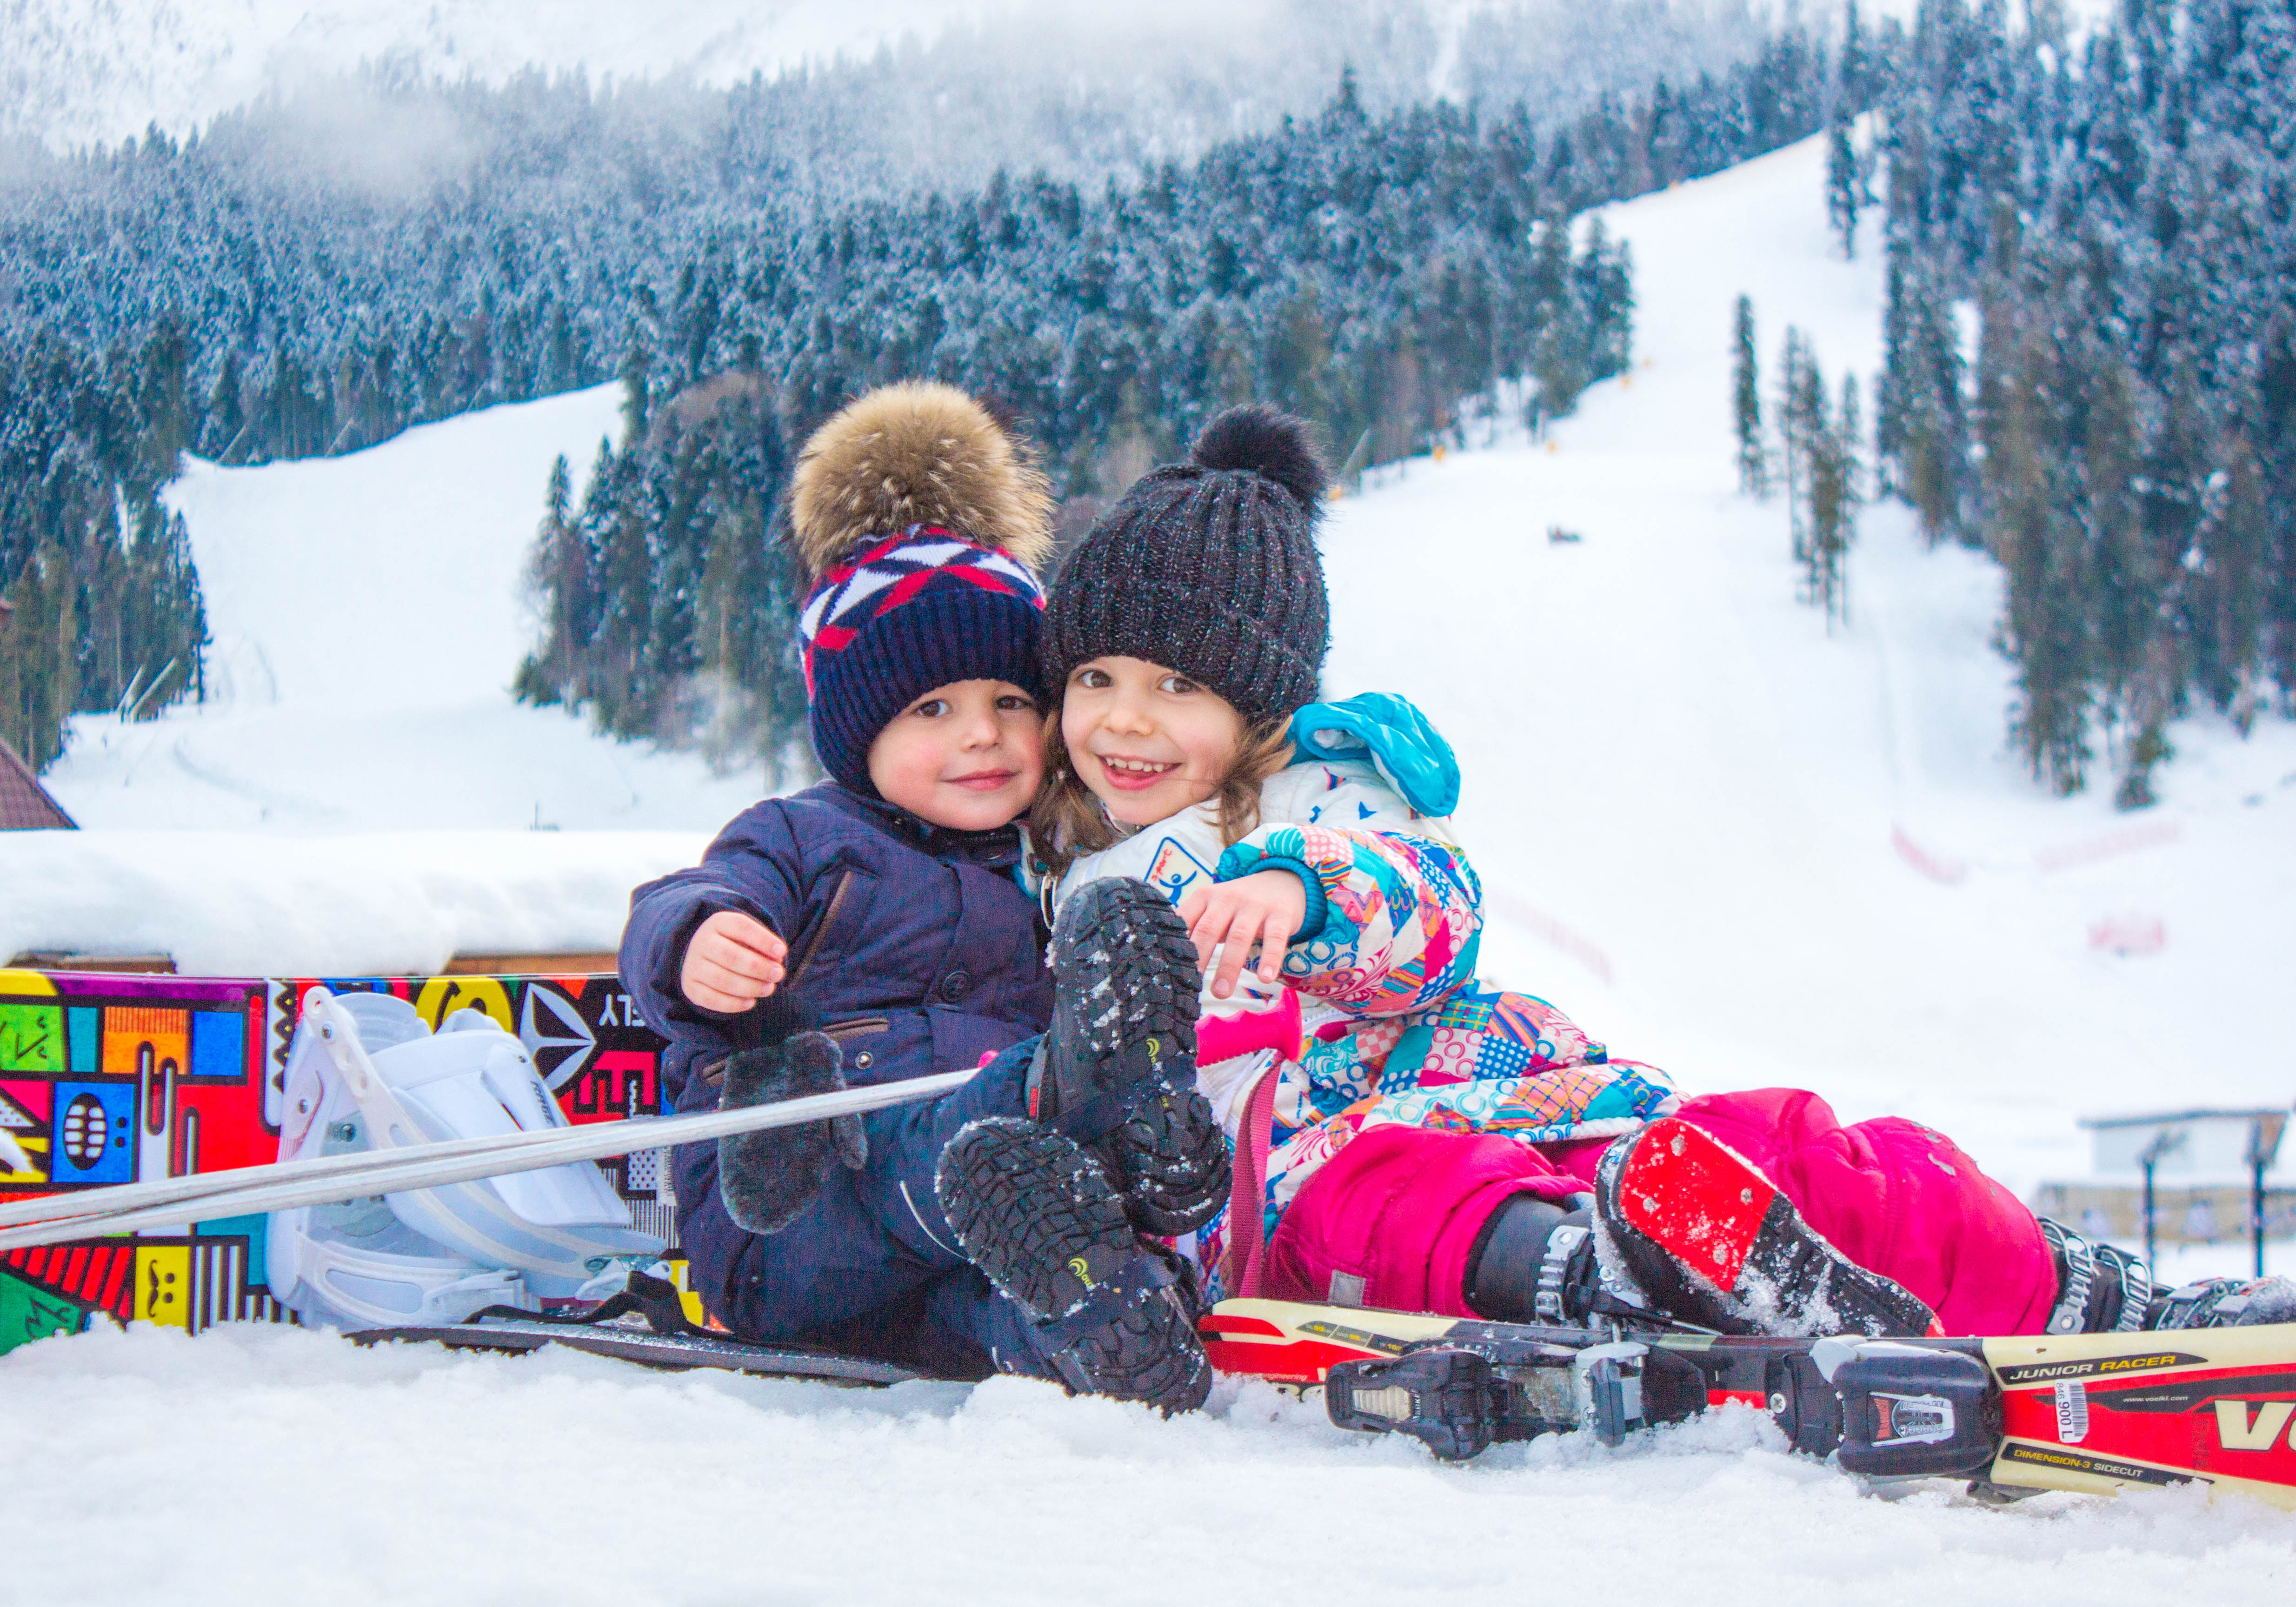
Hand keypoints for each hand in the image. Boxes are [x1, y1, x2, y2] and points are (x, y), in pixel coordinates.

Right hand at [680, 910, 787, 1012]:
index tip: (781, 952)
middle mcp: (701, 942)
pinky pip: (711, 999)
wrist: (704, 955)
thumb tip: (776, 959)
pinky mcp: (690, 987)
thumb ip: (763, 945)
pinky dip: (734, 1004)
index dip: (763, 940)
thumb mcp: (748, 937)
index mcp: (718, 923)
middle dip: (759, 967)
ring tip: (768, 988)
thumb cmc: (735, 944)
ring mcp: (692, 965)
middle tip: (778, 974)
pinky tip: (751, 1001)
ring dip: (750, 987)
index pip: (741, 927)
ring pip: (722, 980)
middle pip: (731, 956)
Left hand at [1177, 871, 1305, 999]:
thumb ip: (1195, 928)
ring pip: (1239, 935)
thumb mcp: (1215, 909)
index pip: (1184, 919)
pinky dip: (1270, 958)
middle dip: (1199, 958)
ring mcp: (1255, 905)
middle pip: (1209, 928)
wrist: (1282, 882)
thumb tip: (1168, 962)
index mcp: (1205, 897)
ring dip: (1229, 966)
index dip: (1173, 944)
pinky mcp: (1281, 915)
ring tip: (1221, 994)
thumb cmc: (1239, 906)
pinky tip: (1265, 978)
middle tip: (1191, 987)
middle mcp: (1227, 898)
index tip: (1167, 970)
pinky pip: (1275, 938)